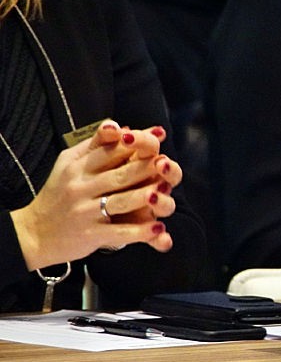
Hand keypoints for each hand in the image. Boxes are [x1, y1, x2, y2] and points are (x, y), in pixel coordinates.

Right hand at [10, 120, 182, 269]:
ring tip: (164, 193)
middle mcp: (81, 187)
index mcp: (78, 167)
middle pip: (119, 174)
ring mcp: (85, 211)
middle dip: (145, 169)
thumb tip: (121, 126)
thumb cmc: (58, 195)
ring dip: (144, 196)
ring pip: (121, 201)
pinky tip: (158, 229)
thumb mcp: (68, 165)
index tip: (158, 137)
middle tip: (166, 165)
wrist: (33, 234)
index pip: (109, 150)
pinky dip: (140, 231)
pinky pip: (119, 232)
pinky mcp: (90, 234)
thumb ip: (94, 146)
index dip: (135, 142)